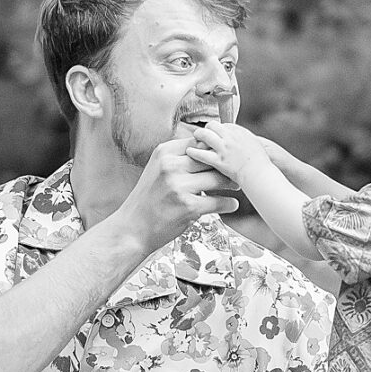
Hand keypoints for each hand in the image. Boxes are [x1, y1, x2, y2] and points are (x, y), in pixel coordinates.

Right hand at [118, 134, 240, 252]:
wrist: (133, 228)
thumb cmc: (149, 198)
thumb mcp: (158, 169)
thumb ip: (181, 158)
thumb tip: (212, 150)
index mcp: (165, 153)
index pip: (199, 143)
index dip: (216, 150)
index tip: (227, 156)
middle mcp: (171, 166)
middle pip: (211, 159)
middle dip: (227, 166)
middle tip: (237, 172)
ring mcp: (179, 187)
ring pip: (218, 179)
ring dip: (231, 183)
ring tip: (236, 186)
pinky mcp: (188, 207)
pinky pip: (218, 202)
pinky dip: (229, 204)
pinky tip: (231, 204)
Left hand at [186, 120, 263, 184]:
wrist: (259, 174)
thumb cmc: (259, 162)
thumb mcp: (253, 142)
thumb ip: (241, 138)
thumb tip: (232, 136)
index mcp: (239, 131)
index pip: (223, 125)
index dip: (217, 129)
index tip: (215, 134)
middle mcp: (231, 137)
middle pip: (212, 125)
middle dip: (206, 129)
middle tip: (201, 134)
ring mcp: (224, 148)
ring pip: (205, 135)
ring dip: (198, 135)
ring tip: (195, 139)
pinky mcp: (219, 161)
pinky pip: (201, 153)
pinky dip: (193, 151)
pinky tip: (189, 152)